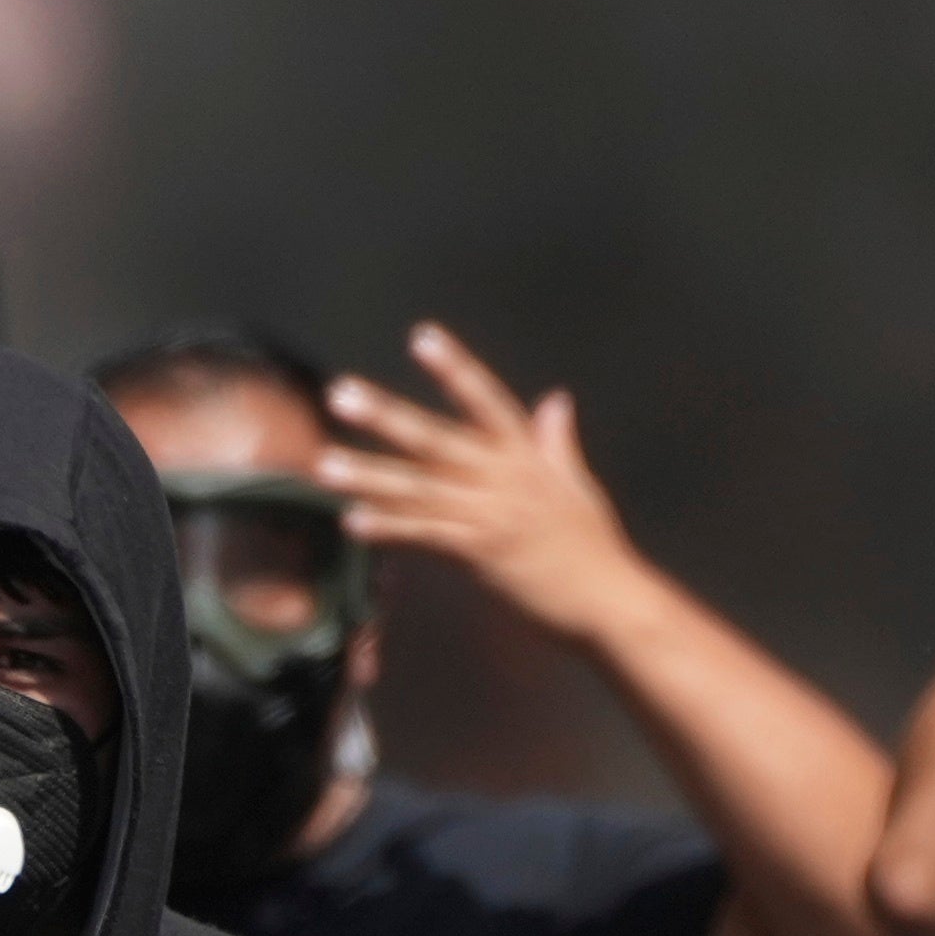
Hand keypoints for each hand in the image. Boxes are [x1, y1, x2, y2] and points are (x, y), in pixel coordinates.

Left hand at [322, 323, 648, 636]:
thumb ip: (557, 441)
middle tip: (341, 395)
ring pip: (420, 488)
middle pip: (436, 438)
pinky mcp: (483, 552)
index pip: (486, 399)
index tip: (422, 336)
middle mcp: (505, 477)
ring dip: (370, 475)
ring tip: (325, 465)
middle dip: (386, 415)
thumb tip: (557, 398)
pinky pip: (426, 535)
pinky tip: (353, 521)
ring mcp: (492, 513)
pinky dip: (390, 528)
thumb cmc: (594, 545)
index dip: (455, 367)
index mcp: (527, 455)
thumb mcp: (579, 484)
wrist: (609, 598)